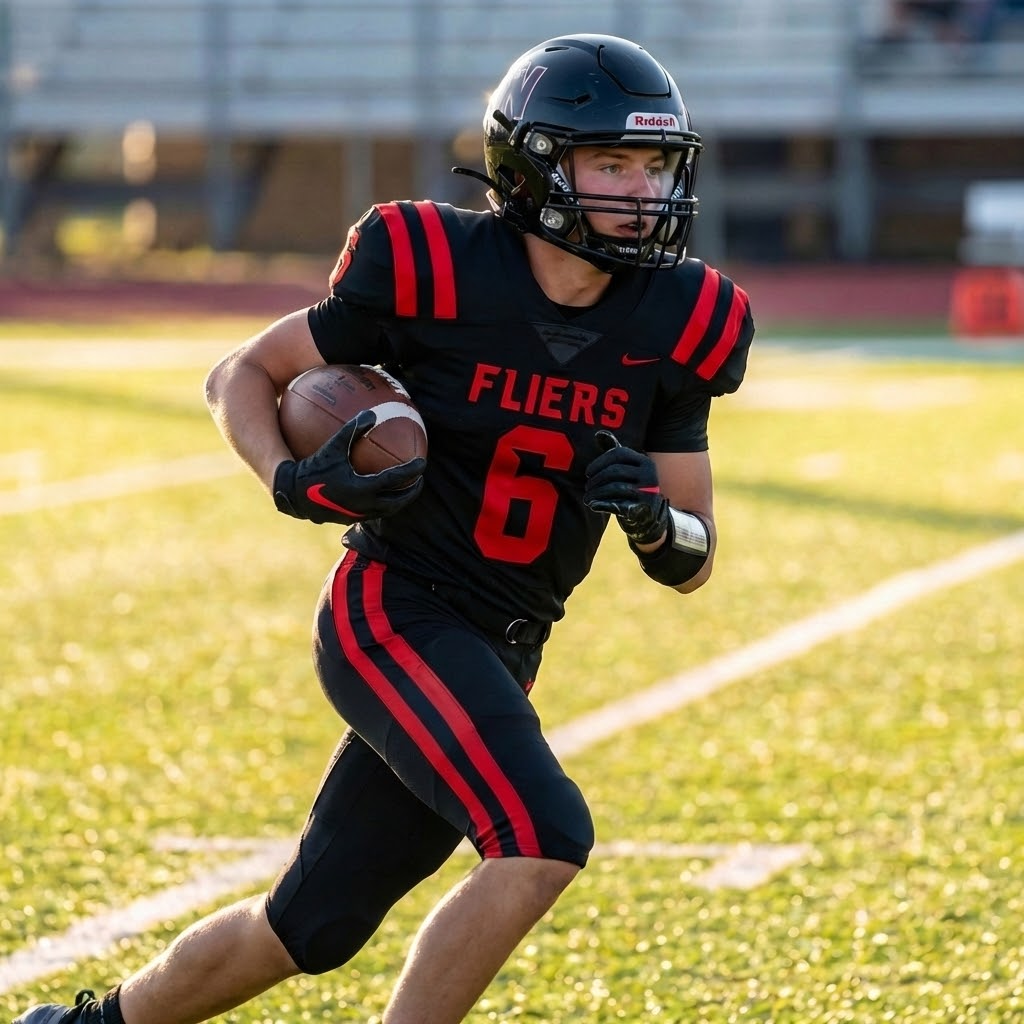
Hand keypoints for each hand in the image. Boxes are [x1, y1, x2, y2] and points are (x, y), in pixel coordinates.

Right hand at [273, 410, 424, 523]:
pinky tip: (385, 494)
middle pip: (397, 501)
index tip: (423, 462)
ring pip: (388, 510)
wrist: (293, 495)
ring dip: (400, 500)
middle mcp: (363, 505)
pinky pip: (375, 512)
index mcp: (362, 488)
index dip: (411, 471)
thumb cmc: (312, 468)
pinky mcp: (351, 518)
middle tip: (420, 479)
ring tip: (408, 489)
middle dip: (412, 491)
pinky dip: (386, 504)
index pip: (395, 480)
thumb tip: (371, 413)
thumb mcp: (332, 447)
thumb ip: (352, 430)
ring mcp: (358, 514)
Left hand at [583, 430, 668, 545]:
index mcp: (644, 462)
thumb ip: (614, 450)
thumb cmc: (632, 487)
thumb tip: (598, 434)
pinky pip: (618, 505)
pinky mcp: (642, 509)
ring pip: (614, 488)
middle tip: (587, 487)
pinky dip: (602, 504)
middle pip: (614, 471)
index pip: (618, 454)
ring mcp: (647, 493)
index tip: (587, 473)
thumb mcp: (627, 468)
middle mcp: (649, 475)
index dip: (599, 462)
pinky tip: (593, 505)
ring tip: (587, 498)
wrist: (648, 516)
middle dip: (596, 480)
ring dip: (596, 493)